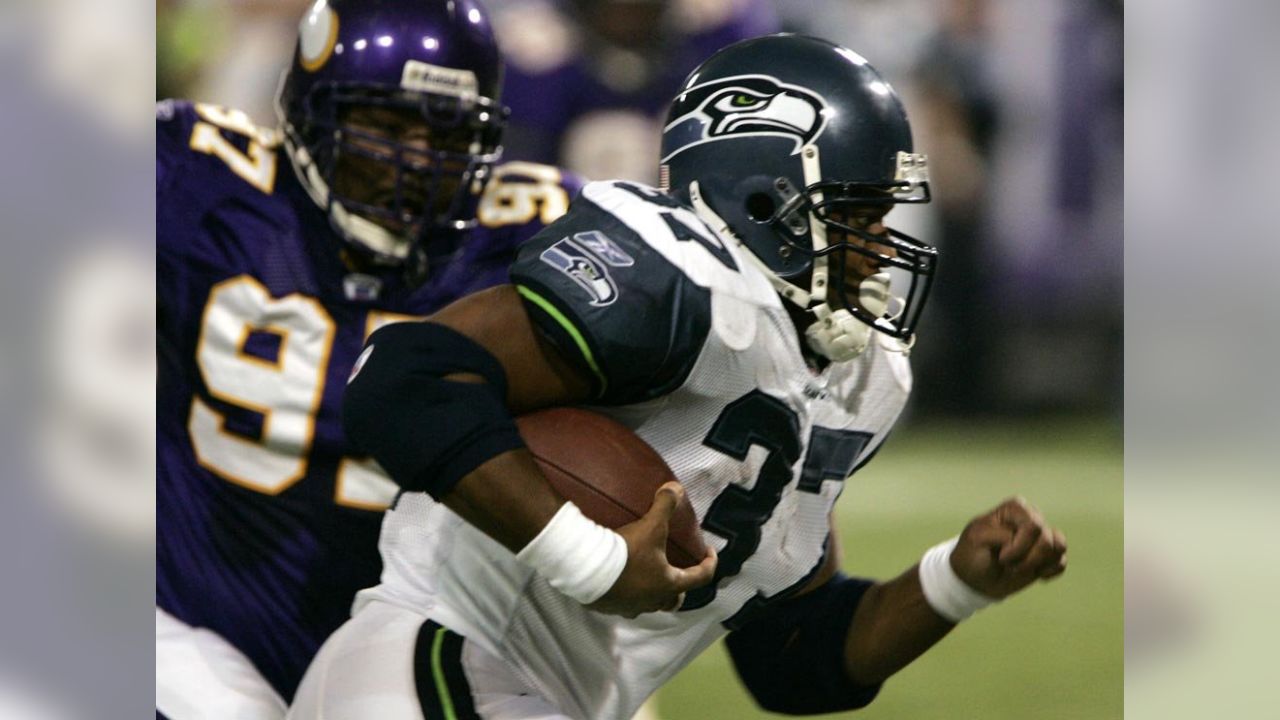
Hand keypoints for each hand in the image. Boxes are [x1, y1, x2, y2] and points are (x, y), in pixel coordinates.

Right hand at [589, 482, 717, 617]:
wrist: (587, 569)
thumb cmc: (627, 553)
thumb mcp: (650, 526)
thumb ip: (665, 505)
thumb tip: (675, 488)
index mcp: (669, 584)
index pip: (700, 577)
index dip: (709, 563)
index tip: (709, 552)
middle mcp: (652, 601)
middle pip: (674, 600)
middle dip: (678, 586)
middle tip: (677, 569)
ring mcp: (631, 607)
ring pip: (649, 603)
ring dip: (652, 591)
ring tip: (647, 574)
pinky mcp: (610, 607)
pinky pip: (625, 603)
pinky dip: (628, 593)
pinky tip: (621, 579)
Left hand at [950, 497, 1066, 598]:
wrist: (975, 578)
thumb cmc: (972, 553)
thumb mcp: (977, 539)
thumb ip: (1001, 534)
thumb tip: (1028, 540)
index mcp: (1014, 508)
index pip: (1033, 525)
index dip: (1019, 547)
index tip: (1001, 556)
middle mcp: (1032, 517)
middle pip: (1046, 539)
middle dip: (1027, 559)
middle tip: (1008, 565)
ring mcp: (1042, 535)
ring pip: (1058, 548)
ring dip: (1037, 565)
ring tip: (1019, 568)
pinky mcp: (1049, 554)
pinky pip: (1061, 562)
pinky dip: (1047, 572)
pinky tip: (1032, 574)